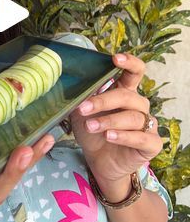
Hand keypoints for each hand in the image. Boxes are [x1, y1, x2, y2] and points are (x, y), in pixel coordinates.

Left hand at [70, 53, 162, 183]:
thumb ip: (82, 98)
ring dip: (109, 121)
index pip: (135, 72)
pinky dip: (124, 136)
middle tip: (83, 108)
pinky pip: (142, 137)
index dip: (129, 62)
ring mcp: (148, 124)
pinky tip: (110, 136)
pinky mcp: (151, 144)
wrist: (99, 162)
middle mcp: (139, 106)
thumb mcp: (83, 113)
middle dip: (103, 101)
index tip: (115, 58)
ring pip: (133, 117)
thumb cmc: (93, 133)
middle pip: (127, 96)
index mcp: (125, 92)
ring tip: (91, 126)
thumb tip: (70, 83)